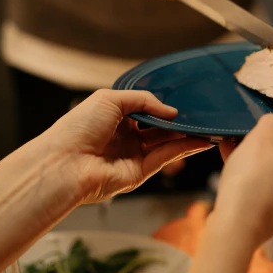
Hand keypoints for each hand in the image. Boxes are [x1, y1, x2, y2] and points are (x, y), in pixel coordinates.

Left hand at [43, 90, 212, 202]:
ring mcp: (133, 155)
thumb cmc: (79, 127)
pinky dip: (184, 149)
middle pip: (159, 128)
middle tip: (200, 115)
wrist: (65, 162)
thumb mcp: (110, 99)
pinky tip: (200, 140)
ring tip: (208, 127)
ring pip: (166, 143)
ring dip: (187, 135)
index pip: (145, 110)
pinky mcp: (140, 173)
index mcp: (114, 118)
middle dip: (179, 122)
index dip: (162, 106)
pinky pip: (165, 157)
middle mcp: (125, 137)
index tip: (183, 102)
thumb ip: (144, 100)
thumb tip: (171, 112)